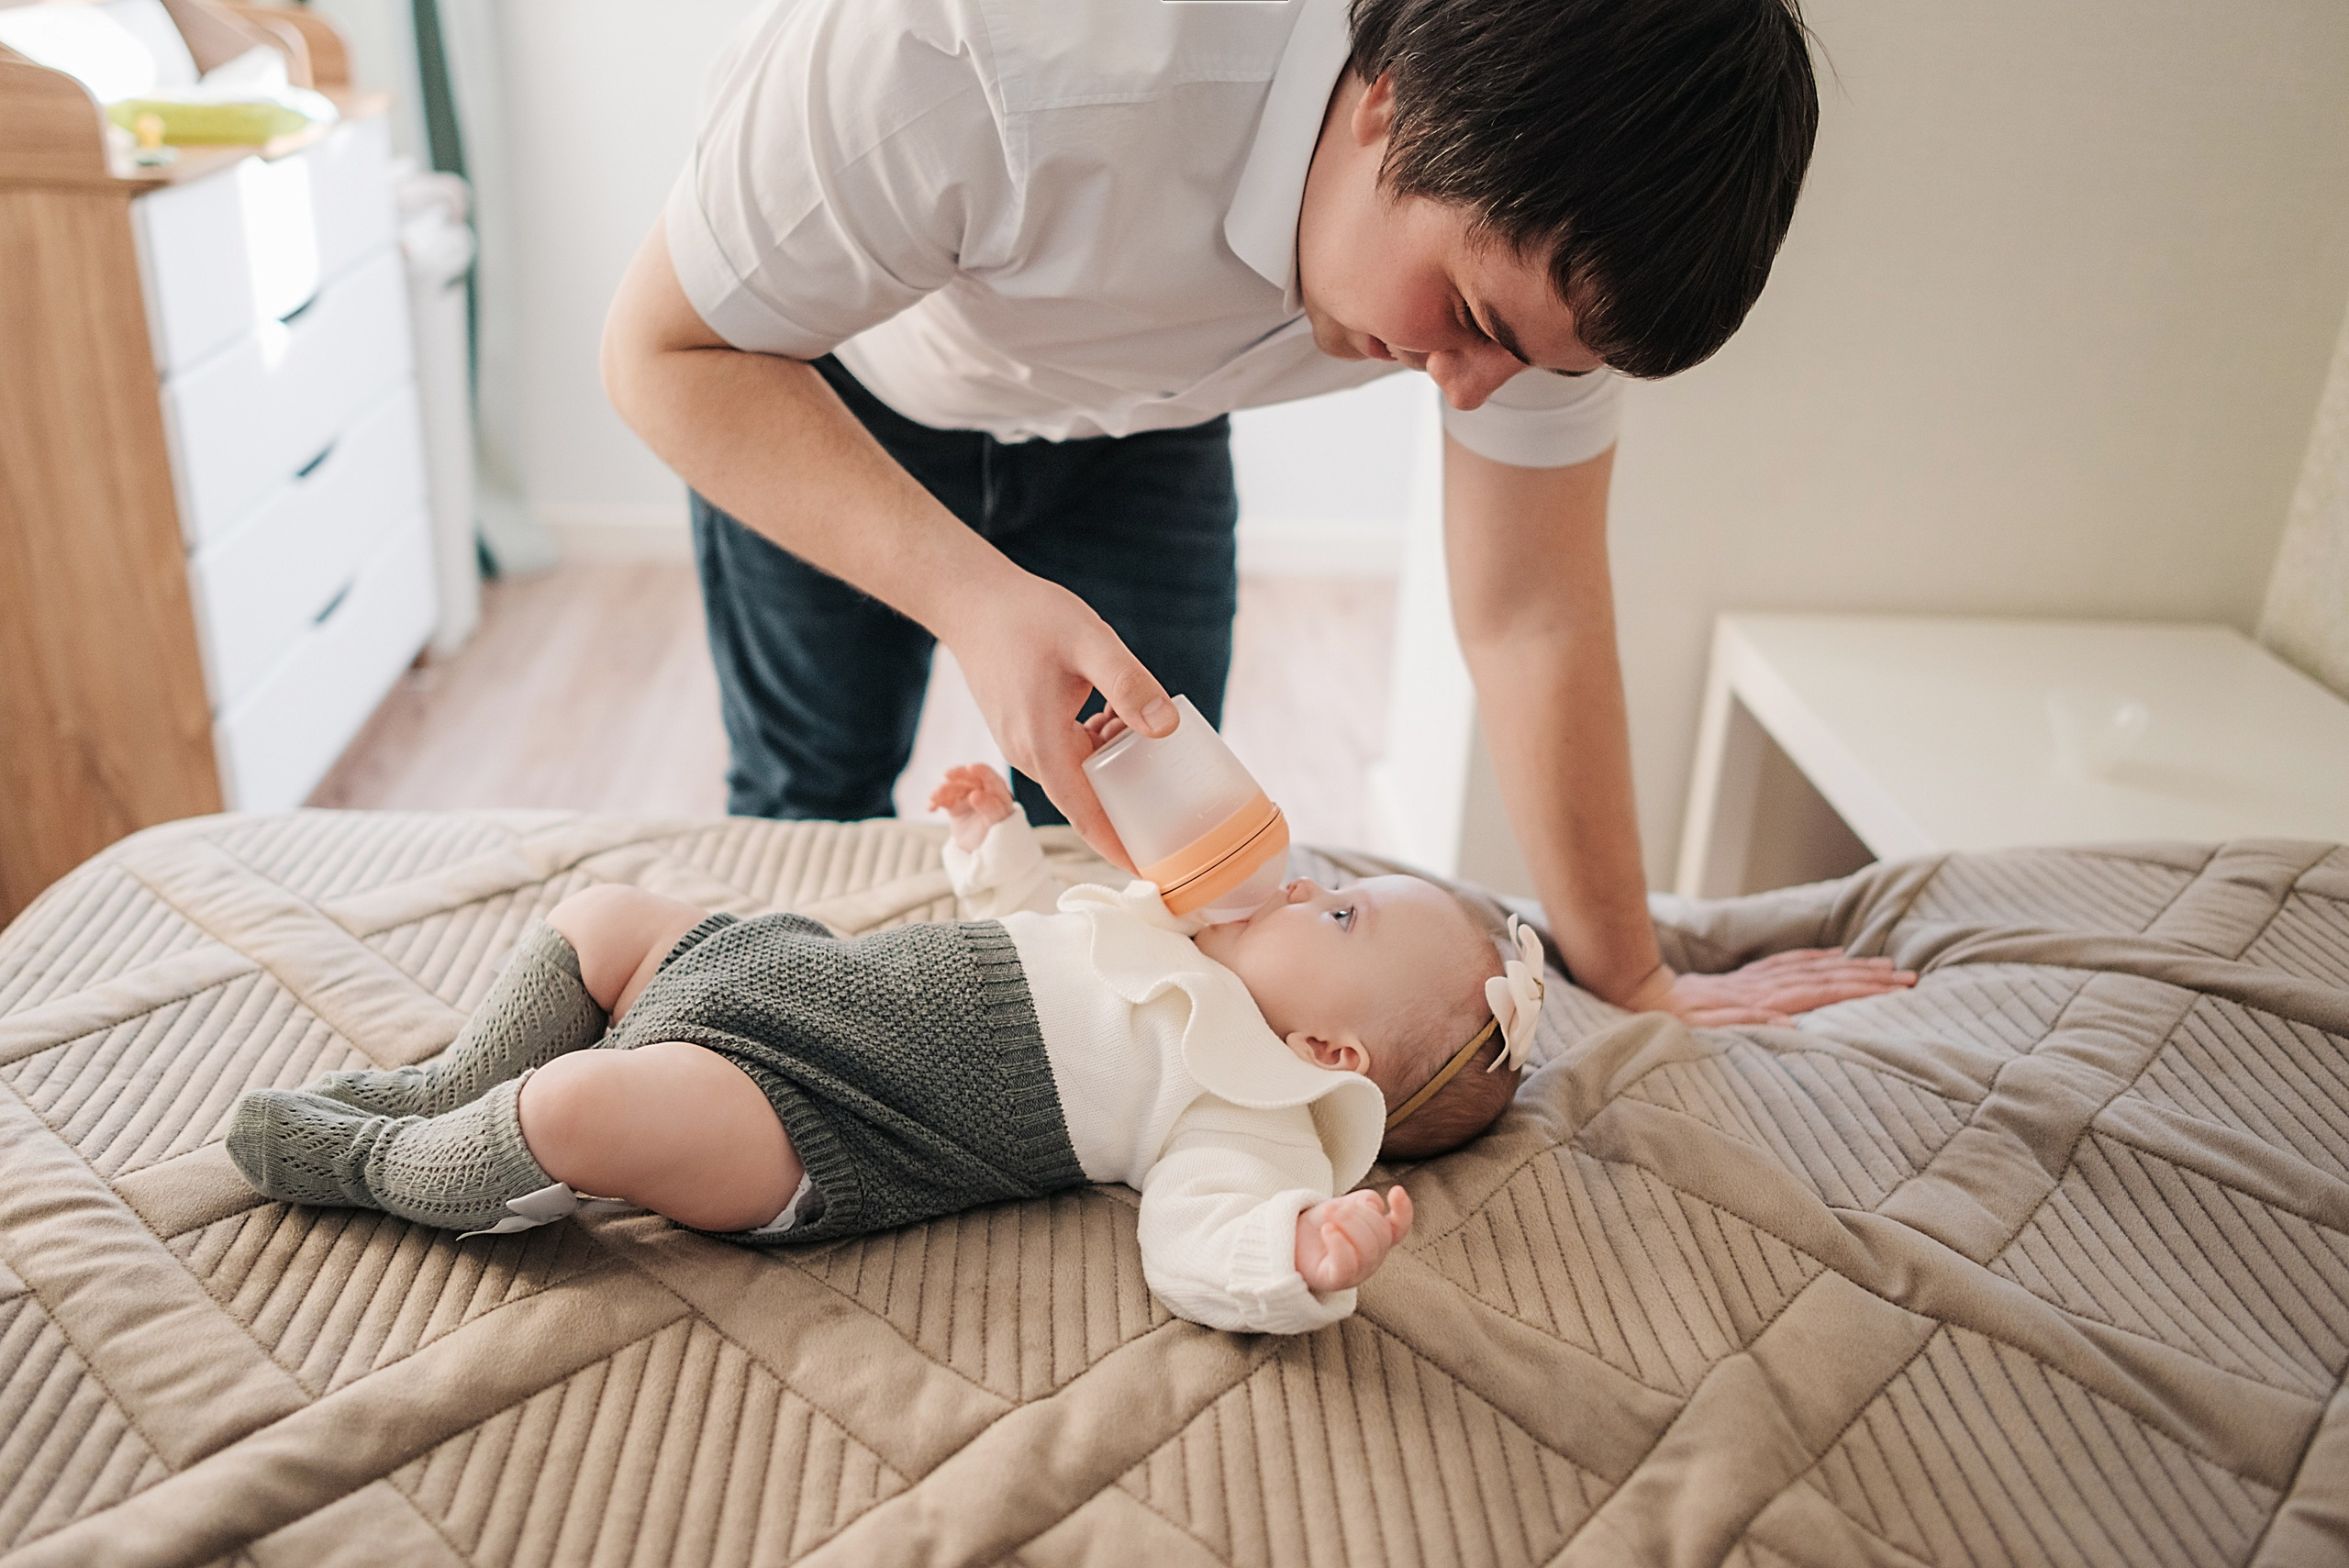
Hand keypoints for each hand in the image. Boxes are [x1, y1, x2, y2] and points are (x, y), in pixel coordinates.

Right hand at [927, 764, 1016, 851]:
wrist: (984, 851)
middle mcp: (983, 791)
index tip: (970, 768)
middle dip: (958, 775)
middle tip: (947, 775)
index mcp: (998, 792)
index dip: (981, 770)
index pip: (990, 776)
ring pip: (954, 787)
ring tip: (934, 797)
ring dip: (942, 790)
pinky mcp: (955, 806)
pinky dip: (936, 801)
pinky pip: (944, 799)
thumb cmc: (998, 834)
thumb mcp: (997, 821)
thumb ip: (990, 807)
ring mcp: (967, 798)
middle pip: (969, 778)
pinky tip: (931, 807)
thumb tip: (974, 794)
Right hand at [939, 576, 1175, 870]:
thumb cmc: (1027, 616)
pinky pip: (1069, 752)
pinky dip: (1096, 740)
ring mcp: (1023, 746)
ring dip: (1113, 759)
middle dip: (1129, 793)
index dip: (1120, 849)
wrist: (971, 600)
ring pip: (1081, 772)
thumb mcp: (1089, 642)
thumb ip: (1129, 684)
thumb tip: (1167, 728)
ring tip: (1129, 717)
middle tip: (1167, 778)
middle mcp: (1030, 756)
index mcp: (1044, 747)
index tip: (1152, 874)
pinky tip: (1108, 707)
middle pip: (1089, 798)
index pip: (1087, 817)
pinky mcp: (1025, 731)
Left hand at [1293, 1186, 1413, 1292]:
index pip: (1399, 1227)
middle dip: (1358, 1213)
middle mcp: (1373, 1257)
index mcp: (1378, 1238)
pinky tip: (1327, 1230)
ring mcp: (1358, 1272)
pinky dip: (1338, 1243)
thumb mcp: (1344, 1205)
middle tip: (1333, 1207)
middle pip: (1381, 1233)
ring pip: (1367, 1248)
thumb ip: (1363, 1202)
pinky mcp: (1338, 1281)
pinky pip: (1347, 1264)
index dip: (1404, 1210)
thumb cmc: (1321, 1225)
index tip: (1396, 1190)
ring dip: (1346, 1223)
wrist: (1292, 1241)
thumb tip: (1375, 1206)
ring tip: (1327, 1214)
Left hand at [1624, 949, 1916, 1026]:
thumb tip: (1791, 1027)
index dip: (1860, 989)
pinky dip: (1817, 961)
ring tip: (1883, 966)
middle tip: (1907, 976)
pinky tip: (1834, 960)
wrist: (1639, 995)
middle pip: (1825, 978)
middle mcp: (1763, 988)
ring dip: (1849, 967)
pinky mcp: (1745, 980)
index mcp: (1761, 1001)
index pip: (1821, 993)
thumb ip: (1746, 1025)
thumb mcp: (1705, 1030)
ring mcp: (1755, 981)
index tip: (1896, 986)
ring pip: (1812, 969)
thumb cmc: (1672, 1021)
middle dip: (1868, 977)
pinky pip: (1790, 966)